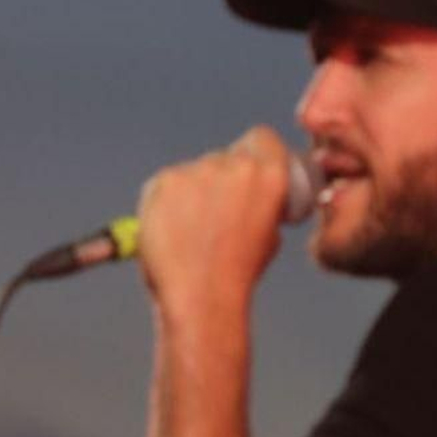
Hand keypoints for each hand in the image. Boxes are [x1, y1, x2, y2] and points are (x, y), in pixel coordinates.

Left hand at [136, 126, 289, 321]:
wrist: (202, 297)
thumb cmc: (236, 274)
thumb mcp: (268, 235)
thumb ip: (261, 204)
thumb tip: (248, 196)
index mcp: (270, 175)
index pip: (262, 138)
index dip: (254, 153)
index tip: (245, 172)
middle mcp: (236, 165)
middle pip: (224, 157)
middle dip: (218, 180)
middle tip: (211, 215)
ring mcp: (198, 171)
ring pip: (193, 171)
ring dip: (191, 192)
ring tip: (190, 232)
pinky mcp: (166, 181)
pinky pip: (166, 184)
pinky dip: (165, 203)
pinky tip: (171, 230)